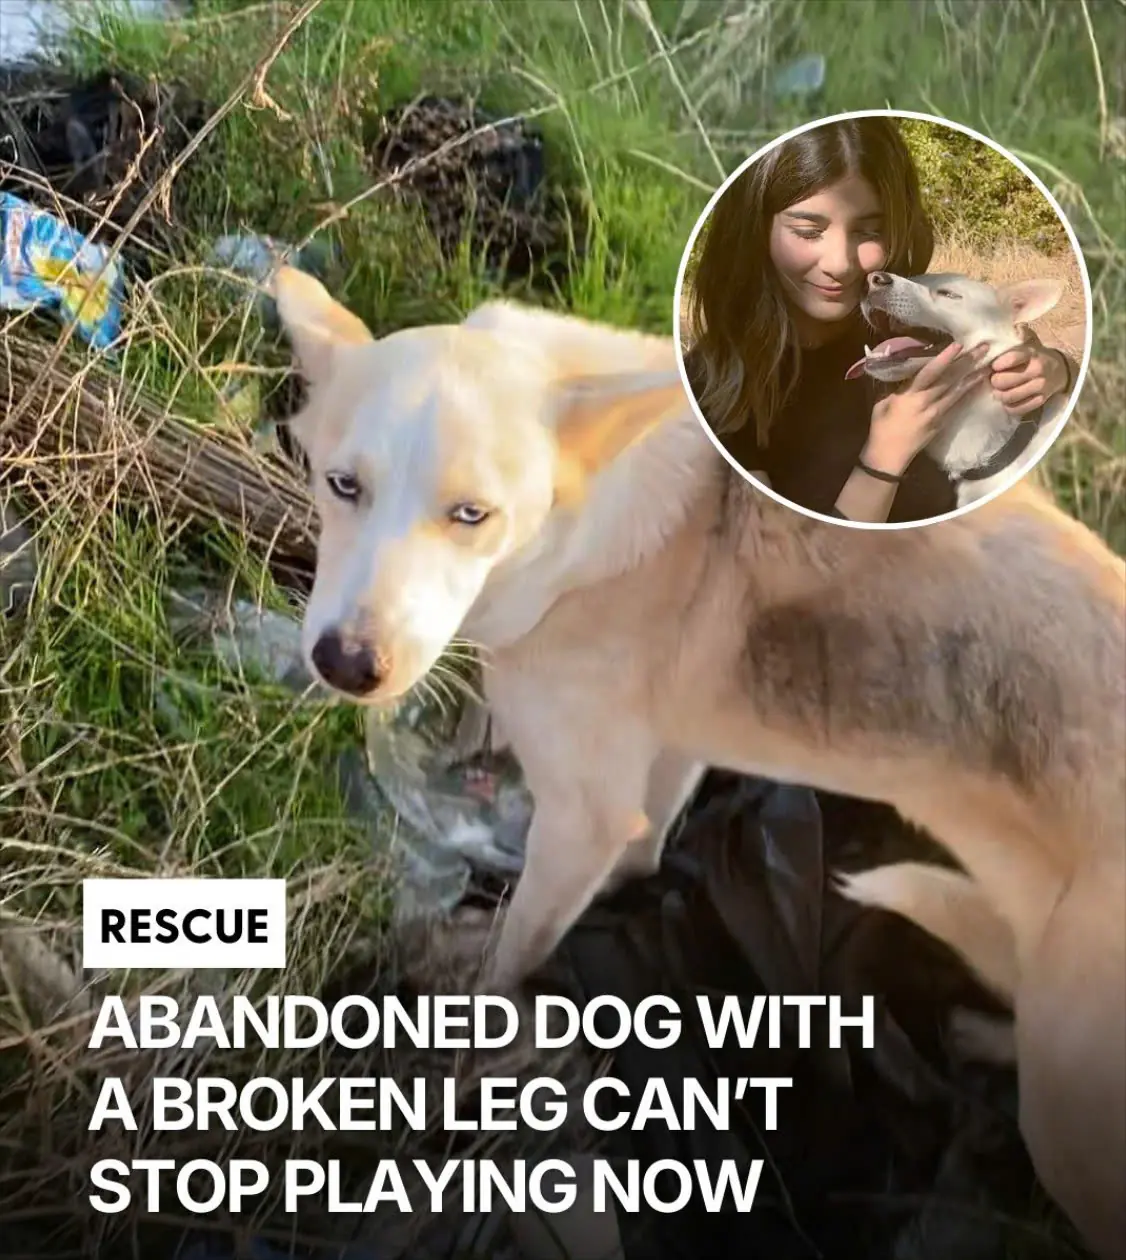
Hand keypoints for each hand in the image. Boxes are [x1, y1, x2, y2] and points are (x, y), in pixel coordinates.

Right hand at [862, 342, 990, 475]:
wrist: (889, 456)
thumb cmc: (881, 428)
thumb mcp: (882, 404)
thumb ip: (898, 389)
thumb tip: (908, 377)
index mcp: (909, 396)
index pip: (930, 373)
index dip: (944, 358)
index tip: (958, 345)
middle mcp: (927, 403)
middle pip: (950, 379)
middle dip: (967, 362)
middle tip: (984, 347)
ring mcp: (937, 414)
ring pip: (958, 391)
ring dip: (974, 377)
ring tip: (988, 365)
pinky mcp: (942, 423)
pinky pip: (957, 404)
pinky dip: (967, 393)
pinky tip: (978, 385)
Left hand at [990, 325, 1069, 415]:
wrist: (1061, 370)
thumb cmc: (1037, 356)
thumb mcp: (1030, 342)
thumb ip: (1020, 334)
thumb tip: (1015, 327)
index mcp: (1032, 353)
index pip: (1011, 358)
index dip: (998, 364)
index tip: (994, 366)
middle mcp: (1037, 370)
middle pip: (1004, 381)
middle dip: (994, 381)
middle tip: (994, 380)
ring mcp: (1040, 386)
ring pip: (1009, 397)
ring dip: (1000, 395)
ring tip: (998, 391)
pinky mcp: (1041, 400)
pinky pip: (1018, 409)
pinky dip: (1009, 406)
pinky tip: (1008, 401)